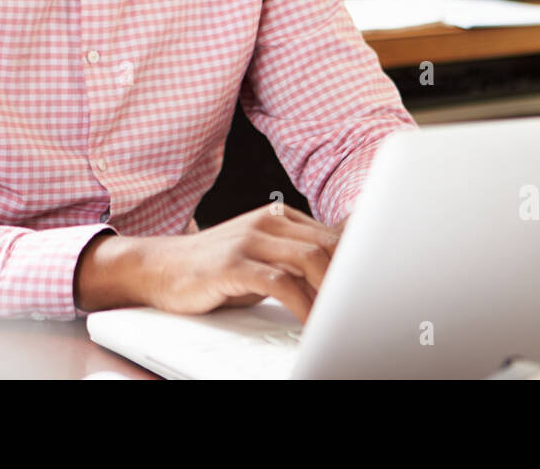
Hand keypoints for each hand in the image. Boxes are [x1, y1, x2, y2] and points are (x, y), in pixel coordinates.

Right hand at [76, 204, 342, 323]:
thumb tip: (343, 267)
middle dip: (354, 278)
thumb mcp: (261, 256)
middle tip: (367, 307)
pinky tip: (312, 323)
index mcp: (279, 217)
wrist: (159, 268)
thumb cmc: (214, 268)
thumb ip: (296, 257)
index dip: (361, 260)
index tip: (380, 284)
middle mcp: (267, 221)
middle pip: (329, 245)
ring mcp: (250, 240)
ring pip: (310, 260)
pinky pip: (281, 283)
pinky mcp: (233, 264)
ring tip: (345, 318)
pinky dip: (303, 305)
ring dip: (333, 293)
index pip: (334, 234)